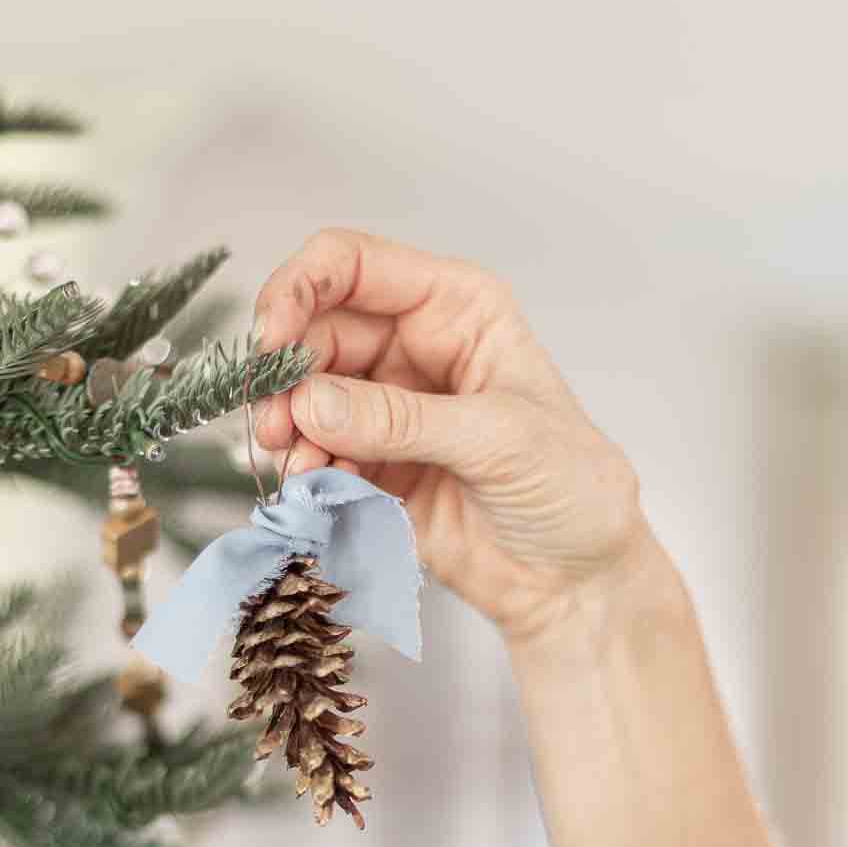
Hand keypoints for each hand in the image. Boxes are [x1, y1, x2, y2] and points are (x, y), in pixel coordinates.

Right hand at [252, 228, 649, 639]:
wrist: (575, 580)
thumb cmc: (571, 490)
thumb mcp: (497, 440)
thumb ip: (401, 419)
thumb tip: (312, 402)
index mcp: (457, 309)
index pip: (354, 266)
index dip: (300, 290)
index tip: (272, 343)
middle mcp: (415, 348)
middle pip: (316, 333)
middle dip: (287, 375)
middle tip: (274, 424)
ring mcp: (390, 409)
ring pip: (307, 396)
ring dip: (289, 429)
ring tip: (299, 468)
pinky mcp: (373, 466)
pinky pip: (315, 453)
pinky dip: (305, 470)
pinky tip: (318, 491)